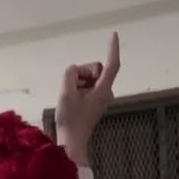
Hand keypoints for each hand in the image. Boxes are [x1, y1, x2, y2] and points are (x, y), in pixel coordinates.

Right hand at [54, 32, 119, 164]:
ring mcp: (101, 98)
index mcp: (103, 90)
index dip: (113, 49)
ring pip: (90, 77)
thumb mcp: (66, 93)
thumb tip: (74, 71)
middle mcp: (106, 92)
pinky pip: (86, 86)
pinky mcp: (95, 102)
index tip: (113, 35)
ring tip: (71, 99)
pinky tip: (72, 102)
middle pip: (96, 69)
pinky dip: (78, 89)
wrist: (72, 143)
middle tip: (71, 89)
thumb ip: (71, 75)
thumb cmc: (71, 120)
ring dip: (78, 82)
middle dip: (82, 73)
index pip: (112, 65)